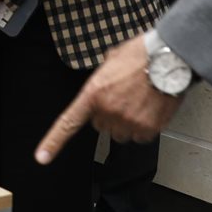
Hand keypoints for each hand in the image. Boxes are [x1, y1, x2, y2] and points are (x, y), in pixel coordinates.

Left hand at [35, 35, 181, 163]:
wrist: (170, 57)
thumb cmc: (141, 53)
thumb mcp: (111, 60)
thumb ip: (101, 79)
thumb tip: (103, 85)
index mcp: (93, 93)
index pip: (69, 122)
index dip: (53, 142)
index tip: (42, 158)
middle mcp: (108, 111)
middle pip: (101, 126)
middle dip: (110, 115)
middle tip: (124, 96)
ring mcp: (127, 122)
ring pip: (121, 134)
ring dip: (127, 122)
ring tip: (140, 100)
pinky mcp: (147, 129)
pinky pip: (140, 136)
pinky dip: (145, 126)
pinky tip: (150, 108)